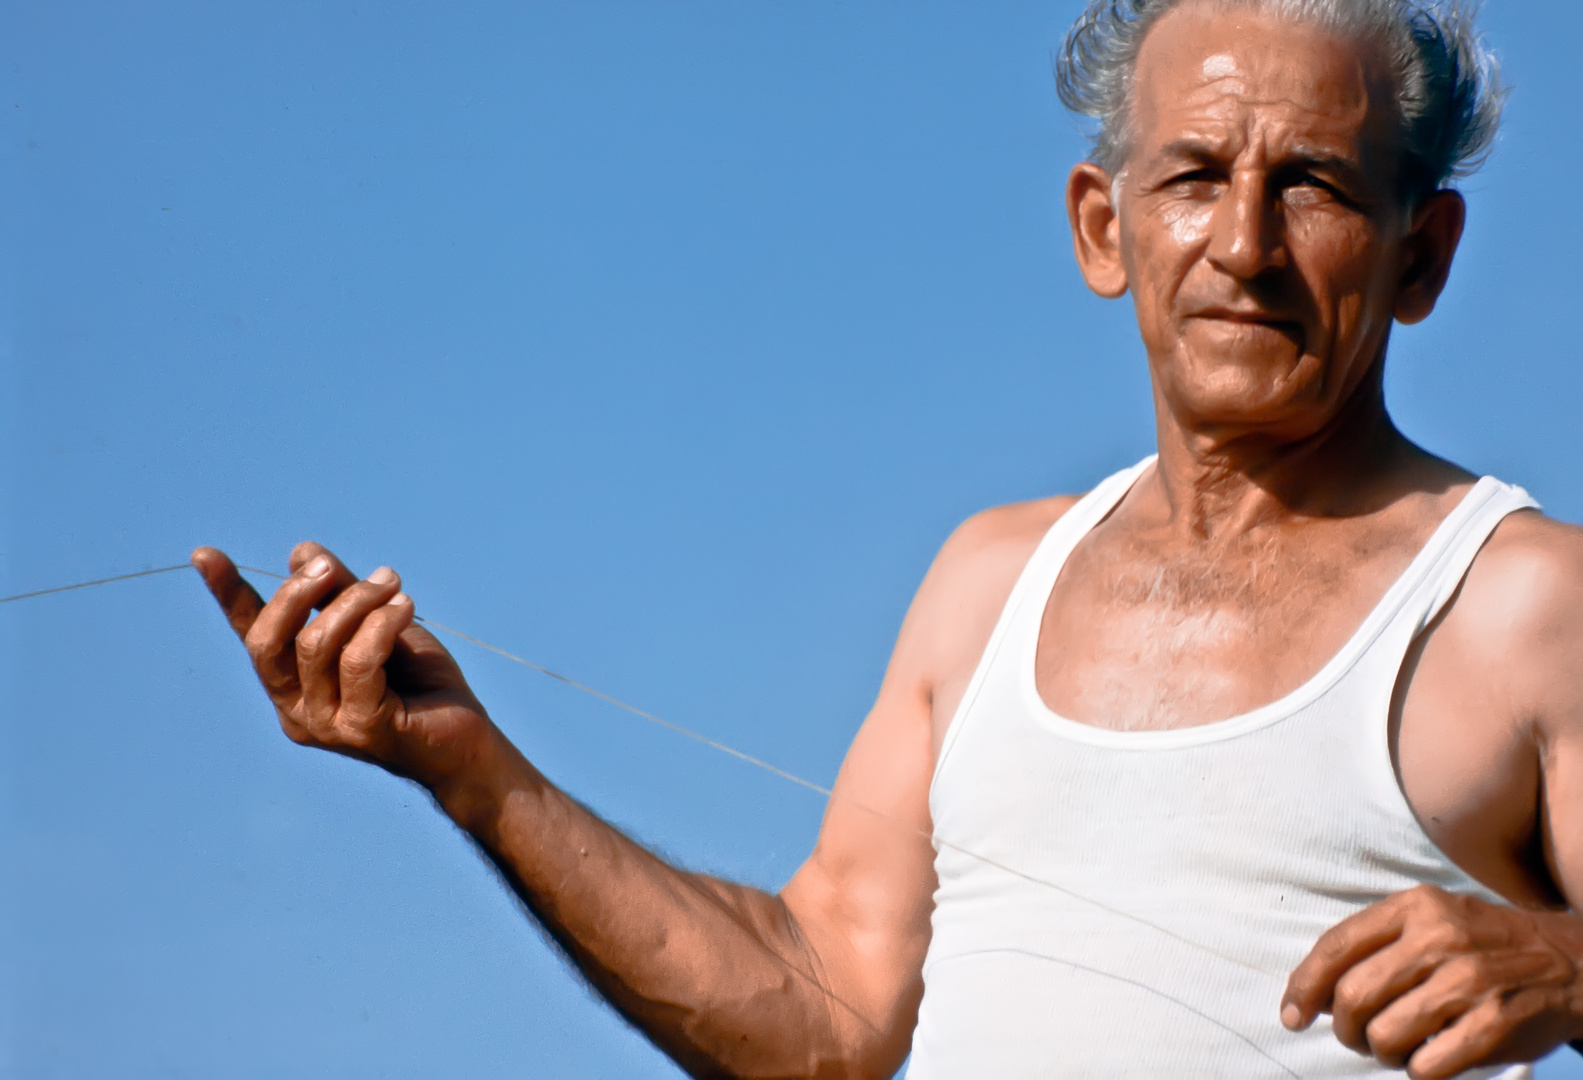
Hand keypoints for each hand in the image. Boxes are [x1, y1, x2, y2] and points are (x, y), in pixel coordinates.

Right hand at [192, 542, 498, 794]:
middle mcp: (297, 711)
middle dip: (297, 592)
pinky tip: (406, 607)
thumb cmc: (421, 685)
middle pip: (269, 642)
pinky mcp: (364, 729)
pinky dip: (382, 624)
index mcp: (293, 687)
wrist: (468, 742)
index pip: (252, 636)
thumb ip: (340, 593)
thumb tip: (302, 553)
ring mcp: (327, 726)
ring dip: (357, 601)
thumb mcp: (377, 624)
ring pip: (317, 644)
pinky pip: (359, 661)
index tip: (205, 553)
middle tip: (332, 566)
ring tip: (394, 585)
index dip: (229, 595)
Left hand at [1282, 884, 1582, 1077]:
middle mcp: (1439, 939)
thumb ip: (1373, 946)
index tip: (1291, 1015)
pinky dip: (1418, 1070)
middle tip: (1356, 1037)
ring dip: (1381, 1052)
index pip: (1336, 947)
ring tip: (1397, 1046)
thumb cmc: (1481, 943)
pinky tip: (1429, 1057)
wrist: (1570, 960)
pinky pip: (1427, 1066)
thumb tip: (1310, 995)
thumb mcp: (1430, 919)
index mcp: (1414, 906)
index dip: (1303, 986)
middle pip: (1353, 997)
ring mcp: (1469, 982)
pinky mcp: (1493, 1025)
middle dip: (1343, 1029)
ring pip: (1384, 1036)